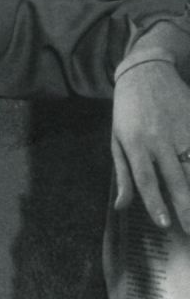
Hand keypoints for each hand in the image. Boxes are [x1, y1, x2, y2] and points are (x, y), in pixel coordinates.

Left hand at [112, 61, 189, 232]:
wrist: (146, 73)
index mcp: (135, 144)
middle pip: (175, 178)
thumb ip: (122, 174)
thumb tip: (120, 206)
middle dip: (185, 207)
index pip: (146, 180)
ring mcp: (181, 131)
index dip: (155, 203)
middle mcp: (159, 139)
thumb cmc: (127, 112)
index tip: (165, 225)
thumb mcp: (116, 140)